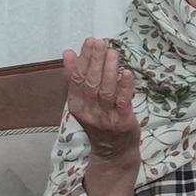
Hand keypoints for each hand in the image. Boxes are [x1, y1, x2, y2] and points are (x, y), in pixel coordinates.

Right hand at [63, 39, 141, 160]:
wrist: (114, 152)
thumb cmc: (99, 122)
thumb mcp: (82, 103)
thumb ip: (75, 79)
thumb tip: (69, 53)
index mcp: (77, 106)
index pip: (76, 80)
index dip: (81, 61)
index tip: (87, 43)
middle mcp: (89, 112)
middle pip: (90, 83)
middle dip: (94, 60)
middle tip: (99, 42)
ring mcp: (106, 117)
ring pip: (106, 90)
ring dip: (109, 69)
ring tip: (112, 52)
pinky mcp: (122, 121)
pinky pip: (123, 101)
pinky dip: (124, 86)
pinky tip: (126, 72)